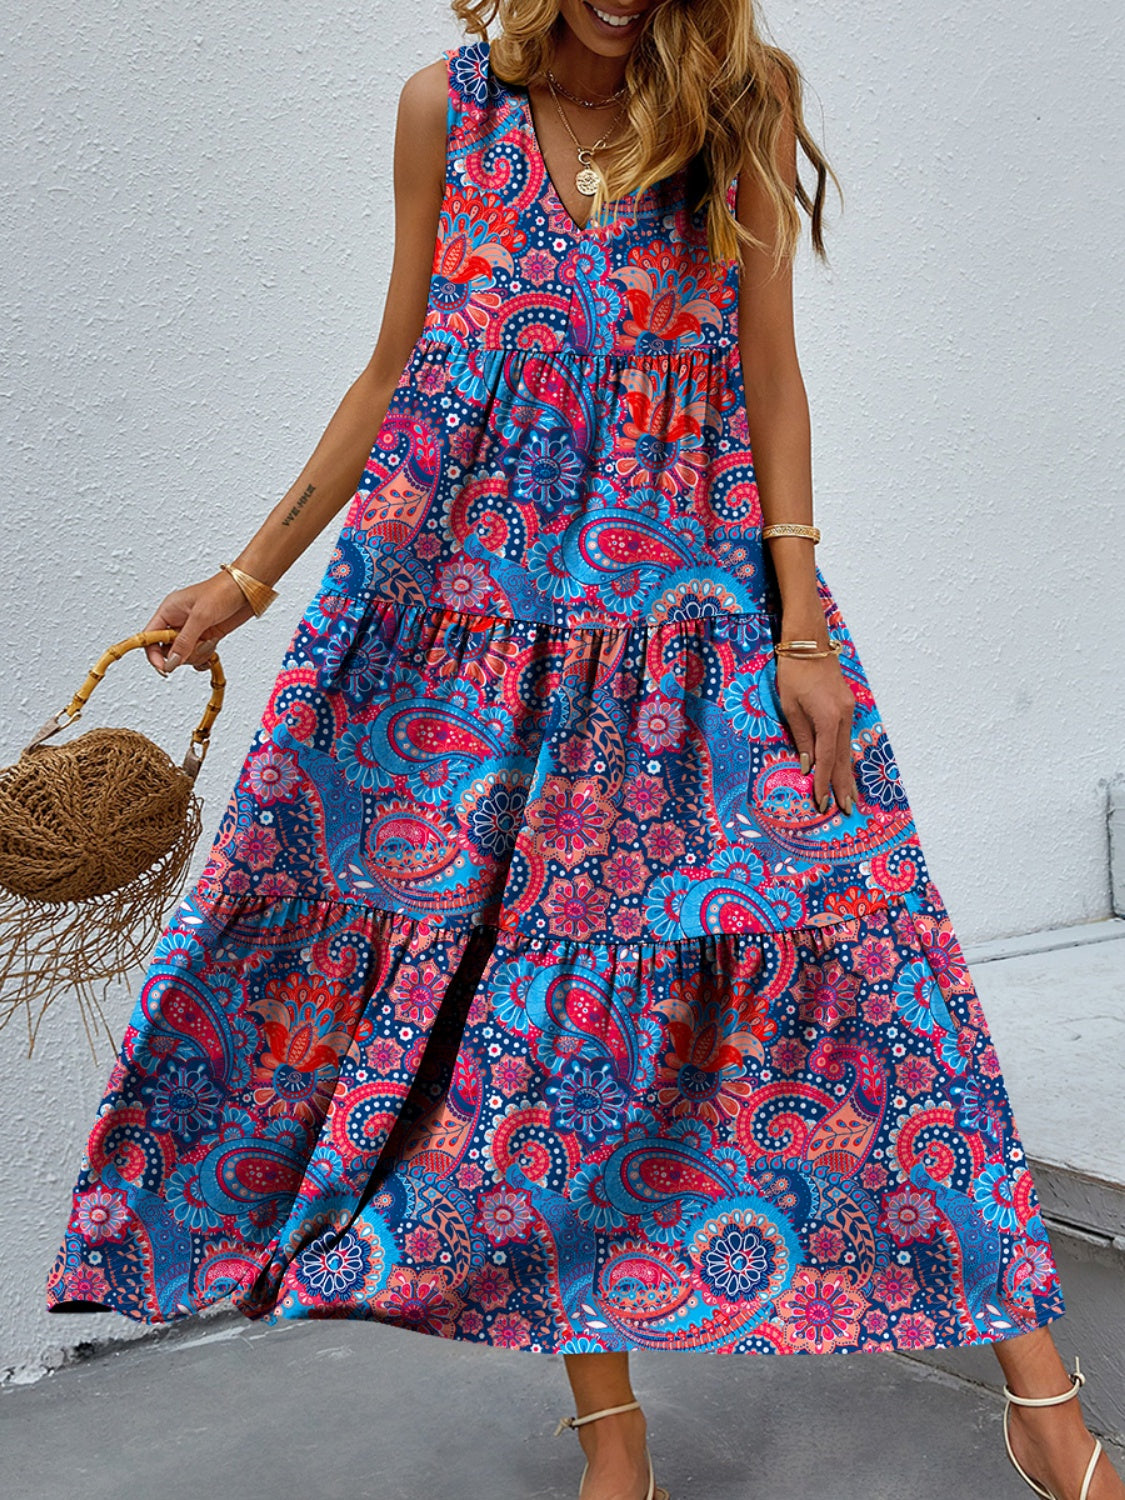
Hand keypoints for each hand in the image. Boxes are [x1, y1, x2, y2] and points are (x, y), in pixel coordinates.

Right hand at [142, 571, 255, 674]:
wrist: (246, 590)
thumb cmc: (222, 591)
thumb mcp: (201, 616)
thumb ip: (184, 641)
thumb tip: (172, 661)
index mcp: (168, 611)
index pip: (149, 638)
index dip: (153, 655)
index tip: (164, 668)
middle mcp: (177, 621)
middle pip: (167, 650)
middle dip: (182, 654)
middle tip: (196, 647)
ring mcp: (192, 630)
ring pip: (184, 655)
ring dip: (197, 654)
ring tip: (209, 642)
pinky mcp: (205, 636)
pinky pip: (198, 655)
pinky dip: (204, 656)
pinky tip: (212, 649)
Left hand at [775, 652, 858, 813]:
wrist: (809, 642)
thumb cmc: (793, 672)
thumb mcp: (790, 707)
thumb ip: (802, 738)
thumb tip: (807, 766)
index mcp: (828, 718)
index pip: (827, 760)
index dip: (824, 783)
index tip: (822, 803)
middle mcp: (844, 717)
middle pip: (844, 758)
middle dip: (844, 786)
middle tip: (846, 809)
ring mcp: (849, 710)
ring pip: (848, 749)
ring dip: (848, 773)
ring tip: (849, 796)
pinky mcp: (847, 705)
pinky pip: (846, 737)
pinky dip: (845, 755)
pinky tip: (845, 767)